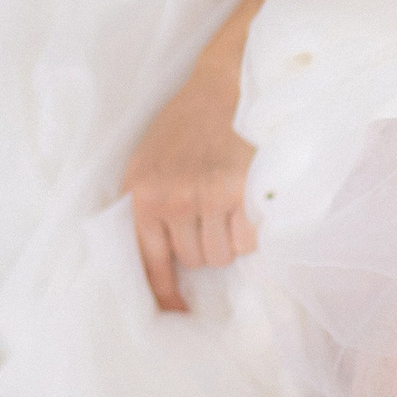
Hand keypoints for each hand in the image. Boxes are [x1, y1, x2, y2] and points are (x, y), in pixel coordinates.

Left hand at [122, 50, 257, 313]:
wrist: (226, 81)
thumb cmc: (188, 123)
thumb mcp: (147, 160)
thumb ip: (147, 205)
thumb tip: (156, 263)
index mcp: (142, 193)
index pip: (148, 262)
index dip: (164, 295)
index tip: (177, 315)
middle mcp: (171, 198)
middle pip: (196, 261)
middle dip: (207, 245)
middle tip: (215, 212)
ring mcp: (207, 195)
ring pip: (224, 253)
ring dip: (232, 237)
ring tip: (232, 202)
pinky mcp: (242, 190)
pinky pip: (250, 238)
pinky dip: (254, 228)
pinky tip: (251, 200)